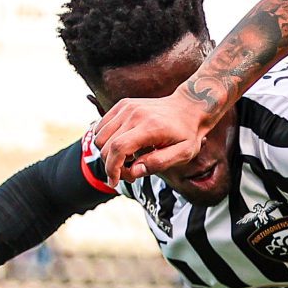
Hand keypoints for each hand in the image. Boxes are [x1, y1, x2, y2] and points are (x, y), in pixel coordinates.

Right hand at [95, 90, 229, 183]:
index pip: (118, 148)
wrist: (188, 107)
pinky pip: (102, 126)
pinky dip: (106, 141)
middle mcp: (134, 114)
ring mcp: (127, 107)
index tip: (115, 182)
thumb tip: (134, 172)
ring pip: (99, 136)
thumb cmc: (187, 133)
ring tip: (127, 160)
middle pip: (106, 144)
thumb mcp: (183, 153)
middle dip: (111, 165)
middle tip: (129, 174)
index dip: (112, 168)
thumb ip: (159, 163)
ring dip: (108, 154)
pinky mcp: (123, 105)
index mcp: (150, 126)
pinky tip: (124, 147)